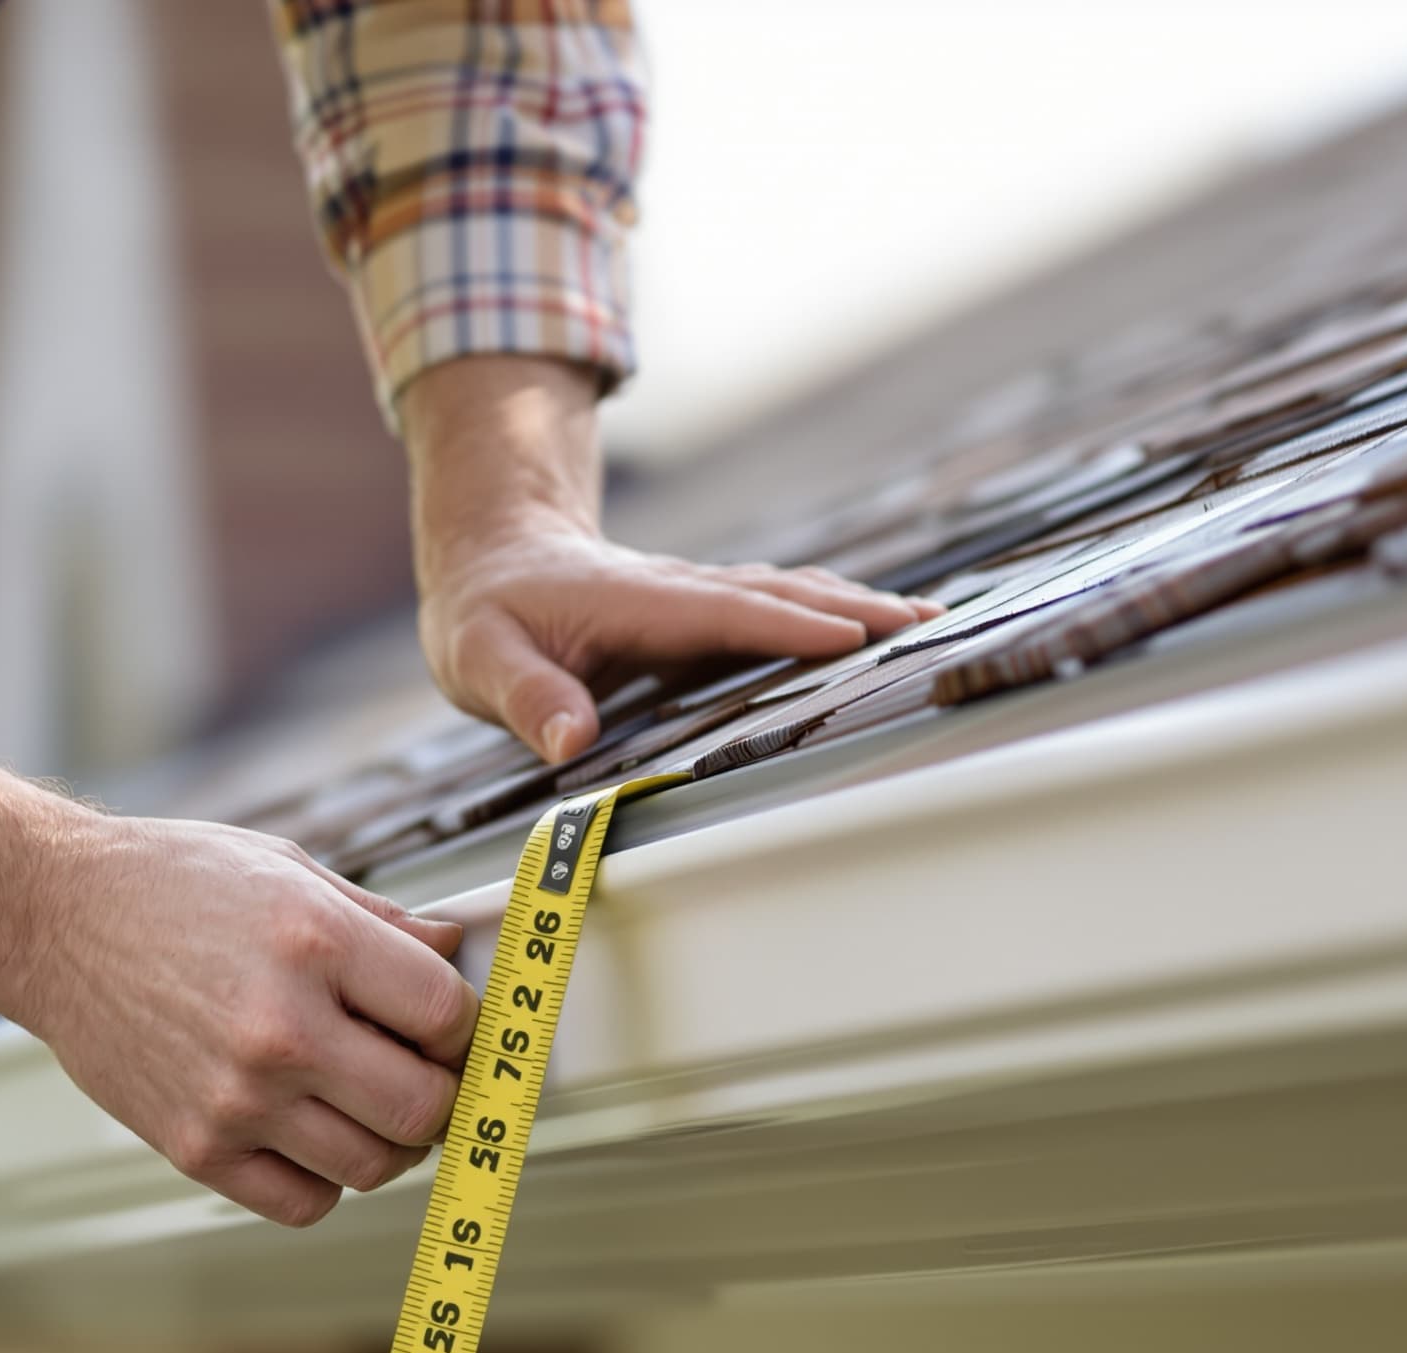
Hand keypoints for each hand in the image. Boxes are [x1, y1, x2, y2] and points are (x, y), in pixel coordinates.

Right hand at [26, 817, 478, 1225]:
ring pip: (373, 1167)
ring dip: (389, 1142)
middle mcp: (281, 1028)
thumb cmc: (169, 884)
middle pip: (422, 1107)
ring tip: (367, 1103)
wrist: (50, 919)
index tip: (449, 1025)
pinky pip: (304, 1203)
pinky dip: (326, 1180)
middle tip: (424, 1074)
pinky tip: (310, 1132)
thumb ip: (381, 921)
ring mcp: (237, 1098)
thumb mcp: (288, 870)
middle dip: (441, 1094)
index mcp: (314, 942)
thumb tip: (454, 954)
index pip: (446, 1016)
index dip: (465, 1026)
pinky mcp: (196, 1148)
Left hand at [419, 523, 940, 760]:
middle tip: (927, 626)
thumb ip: (527, 697)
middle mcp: (678, 591)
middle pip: (778, 594)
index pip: (724, 613)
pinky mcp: (702, 612)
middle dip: (853, 609)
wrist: (492, 559)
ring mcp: (695, 598)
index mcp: (635, 602)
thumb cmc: (484, 617)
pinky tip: (872, 628)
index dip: (787, 626)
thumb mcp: (479, 660)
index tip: (853, 636)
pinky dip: (829, 614)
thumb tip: (571, 739)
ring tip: (926, 623)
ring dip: (855, 606)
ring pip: (786, 594)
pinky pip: (775, 609)